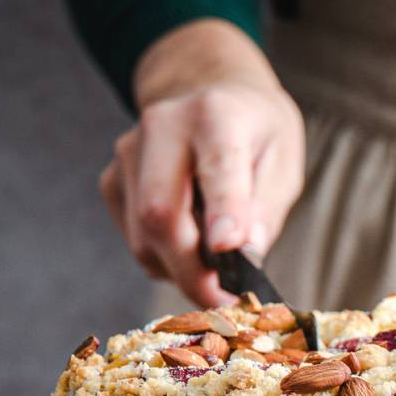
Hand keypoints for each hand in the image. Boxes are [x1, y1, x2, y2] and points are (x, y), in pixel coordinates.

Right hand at [99, 19, 304, 305]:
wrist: (209, 93)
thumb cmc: (256, 134)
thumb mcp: (283, 162)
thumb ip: (266, 209)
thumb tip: (243, 257)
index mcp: (217, 115)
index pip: (216, 167)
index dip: (222, 211)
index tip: (229, 249)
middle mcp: (162, 127)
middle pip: (162, 213)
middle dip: (193, 270)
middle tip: (226, 302)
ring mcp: (128, 153)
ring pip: (143, 236)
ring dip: (181, 270)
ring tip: (217, 270)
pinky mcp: (112, 180)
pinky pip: (136, 240)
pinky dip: (165, 259)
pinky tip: (191, 246)